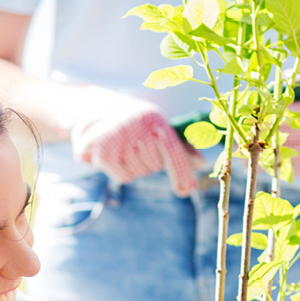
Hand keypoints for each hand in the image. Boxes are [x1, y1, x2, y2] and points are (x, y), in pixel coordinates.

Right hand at [64, 86, 200, 196]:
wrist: (97, 109)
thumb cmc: (137, 122)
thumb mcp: (158, 127)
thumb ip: (180, 147)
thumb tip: (202, 163)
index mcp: (155, 119)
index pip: (173, 150)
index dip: (181, 172)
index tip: (186, 191)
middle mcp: (136, 126)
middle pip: (155, 166)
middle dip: (150, 164)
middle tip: (138, 148)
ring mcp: (117, 138)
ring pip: (138, 173)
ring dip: (135, 167)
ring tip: (124, 149)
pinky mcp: (100, 151)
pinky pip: (122, 177)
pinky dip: (121, 172)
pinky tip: (114, 156)